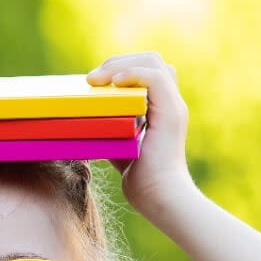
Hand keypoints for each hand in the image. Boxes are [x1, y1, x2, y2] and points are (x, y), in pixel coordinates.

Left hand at [87, 52, 196, 213]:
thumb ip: (113, 132)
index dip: (119, 70)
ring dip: (120, 65)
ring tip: (96, 80)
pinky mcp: (171, 113)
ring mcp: (173, 106)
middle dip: (117, 63)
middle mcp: (169, 103)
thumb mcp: (121, 149)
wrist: (161, 199)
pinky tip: (113, 83)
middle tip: (91, 79)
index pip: (145, 72)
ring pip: (152, 62)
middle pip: (149, 61)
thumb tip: (87, 123)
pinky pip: (155, 78)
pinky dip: (133, 74)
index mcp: (160, 109)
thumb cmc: (142, 183)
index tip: (93, 83)